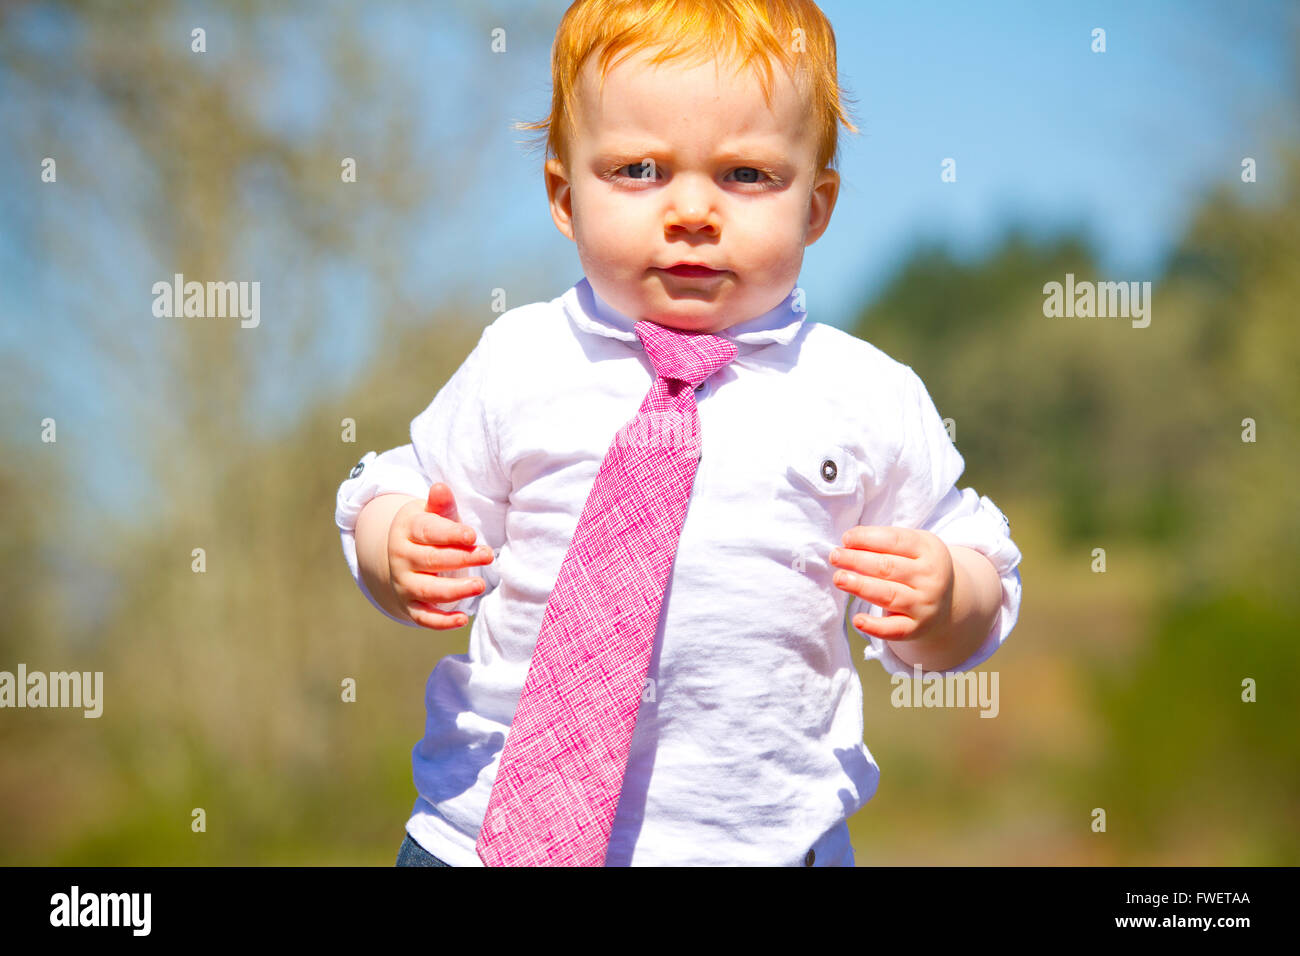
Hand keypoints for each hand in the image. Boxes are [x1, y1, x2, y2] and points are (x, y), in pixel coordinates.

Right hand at [387, 482, 494, 629]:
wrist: (402, 553)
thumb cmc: (428, 530)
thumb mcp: (432, 514)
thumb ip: (441, 505)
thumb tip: (440, 488)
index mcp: (407, 530)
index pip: (428, 531)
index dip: (450, 534)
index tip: (472, 536)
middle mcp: (401, 557)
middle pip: (431, 560)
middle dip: (461, 559)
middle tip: (488, 555)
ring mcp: (403, 582)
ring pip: (428, 590)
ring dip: (455, 590)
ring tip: (480, 586)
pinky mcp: (409, 604)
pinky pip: (423, 617)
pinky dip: (441, 622)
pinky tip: (463, 618)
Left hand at [829, 525, 953, 642]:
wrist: (949, 601)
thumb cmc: (918, 566)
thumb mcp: (913, 546)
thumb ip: (885, 541)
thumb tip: (849, 541)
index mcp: (928, 550)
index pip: (895, 541)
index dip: (868, 538)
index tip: (846, 539)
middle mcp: (930, 578)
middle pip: (888, 567)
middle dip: (857, 560)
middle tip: (835, 557)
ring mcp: (924, 604)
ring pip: (888, 595)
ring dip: (860, 586)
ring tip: (839, 578)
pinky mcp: (916, 628)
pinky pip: (894, 630)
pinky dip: (875, 627)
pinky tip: (857, 621)